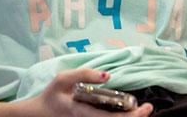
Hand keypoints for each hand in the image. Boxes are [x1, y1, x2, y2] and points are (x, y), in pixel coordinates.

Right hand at [22, 68, 153, 115]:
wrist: (38, 114)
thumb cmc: (51, 95)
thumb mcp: (63, 78)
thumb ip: (84, 74)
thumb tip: (107, 75)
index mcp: (83, 113)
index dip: (132, 116)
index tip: (145, 107)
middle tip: (148, 107)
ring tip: (141, 109)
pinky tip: (128, 111)